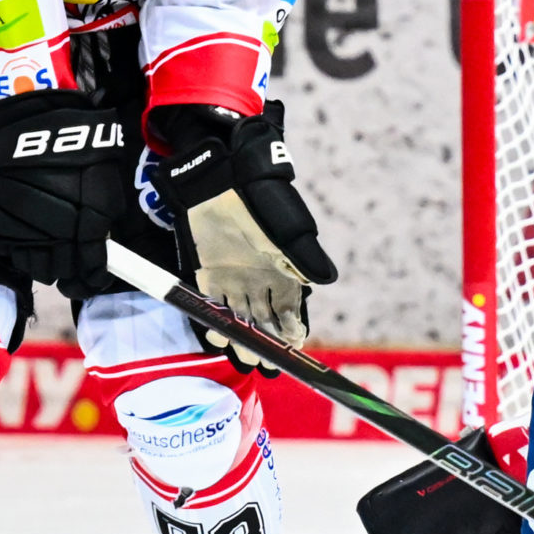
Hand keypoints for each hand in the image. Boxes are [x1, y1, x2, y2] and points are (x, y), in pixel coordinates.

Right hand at [0, 91, 134, 296]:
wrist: (38, 133)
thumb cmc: (81, 157)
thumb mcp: (107, 189)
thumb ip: (104, 223)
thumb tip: (101, 246)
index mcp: (88, 232)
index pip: (92, 272)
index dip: (95, 280)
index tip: (96, 280)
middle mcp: (57, 240)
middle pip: (63, 274)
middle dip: (71, 274)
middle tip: (74, 265)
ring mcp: (27, 236)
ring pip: (37, 269)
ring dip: (47, 265)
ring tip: (52, 253)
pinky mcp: (2, 227)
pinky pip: (12, 253)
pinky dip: (22, 252)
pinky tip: (30, 239)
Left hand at [149, 102, 336, 367]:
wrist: (220, 170)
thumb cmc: (261, 194)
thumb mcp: (287, 224)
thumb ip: (303, 254)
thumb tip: (326, 280)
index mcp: (285, 268)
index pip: (293, 308)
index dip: (294, 330)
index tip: (295, 349)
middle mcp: (261, 277)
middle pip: (266, 319)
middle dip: (268, 342)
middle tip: (266, 363)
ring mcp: (233, 276)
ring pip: (240, 316)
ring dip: (242, 337)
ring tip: (243, 354)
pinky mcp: (207, 270)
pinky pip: (211, 303)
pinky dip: (214, 322)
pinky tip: (216, 337)